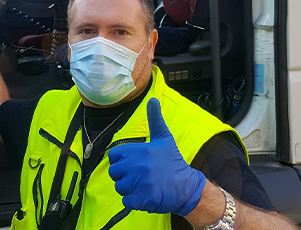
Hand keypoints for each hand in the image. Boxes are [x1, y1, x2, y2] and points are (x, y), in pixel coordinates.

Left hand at [108, 98, 205, 215]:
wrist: (186, 187)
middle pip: (115, 173)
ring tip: (145, 185)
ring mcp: (137, 184)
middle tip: (141, 176)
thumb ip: (155, 119)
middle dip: (125, 176)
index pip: (114, 156)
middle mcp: (136, 166)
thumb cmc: (172, 163)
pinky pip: (126, 201)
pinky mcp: (140, 199)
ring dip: (130, 189)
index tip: (134, 163)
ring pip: (120, 187)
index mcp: (138, 150)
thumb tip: (153, 99)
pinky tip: (146, 195)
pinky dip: (134, 201)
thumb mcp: (164, 138)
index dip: (122, 161)